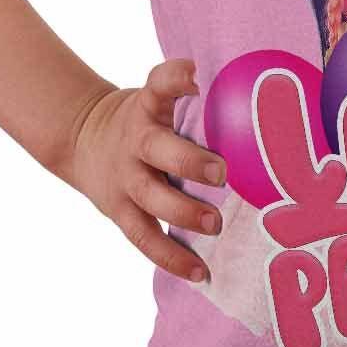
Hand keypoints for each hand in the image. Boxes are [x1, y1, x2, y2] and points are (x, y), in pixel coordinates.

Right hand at [61, 59, 224, 282]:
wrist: (82, 138)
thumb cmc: (145, 120)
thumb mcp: (159, 99)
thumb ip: (196, 100)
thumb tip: (264, 99)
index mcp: (148, 107)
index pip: (158, 83)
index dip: (174, 77)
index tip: (195, 74)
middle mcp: (136, 140)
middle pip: (157, 149)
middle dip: (188, 161)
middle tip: (221, 173)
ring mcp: (126, 178)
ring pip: (151, 198)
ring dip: (184, 213)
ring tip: (216, 225)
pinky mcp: (120, 211)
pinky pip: (145, 238)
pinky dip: (172, 258)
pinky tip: (200, 272)